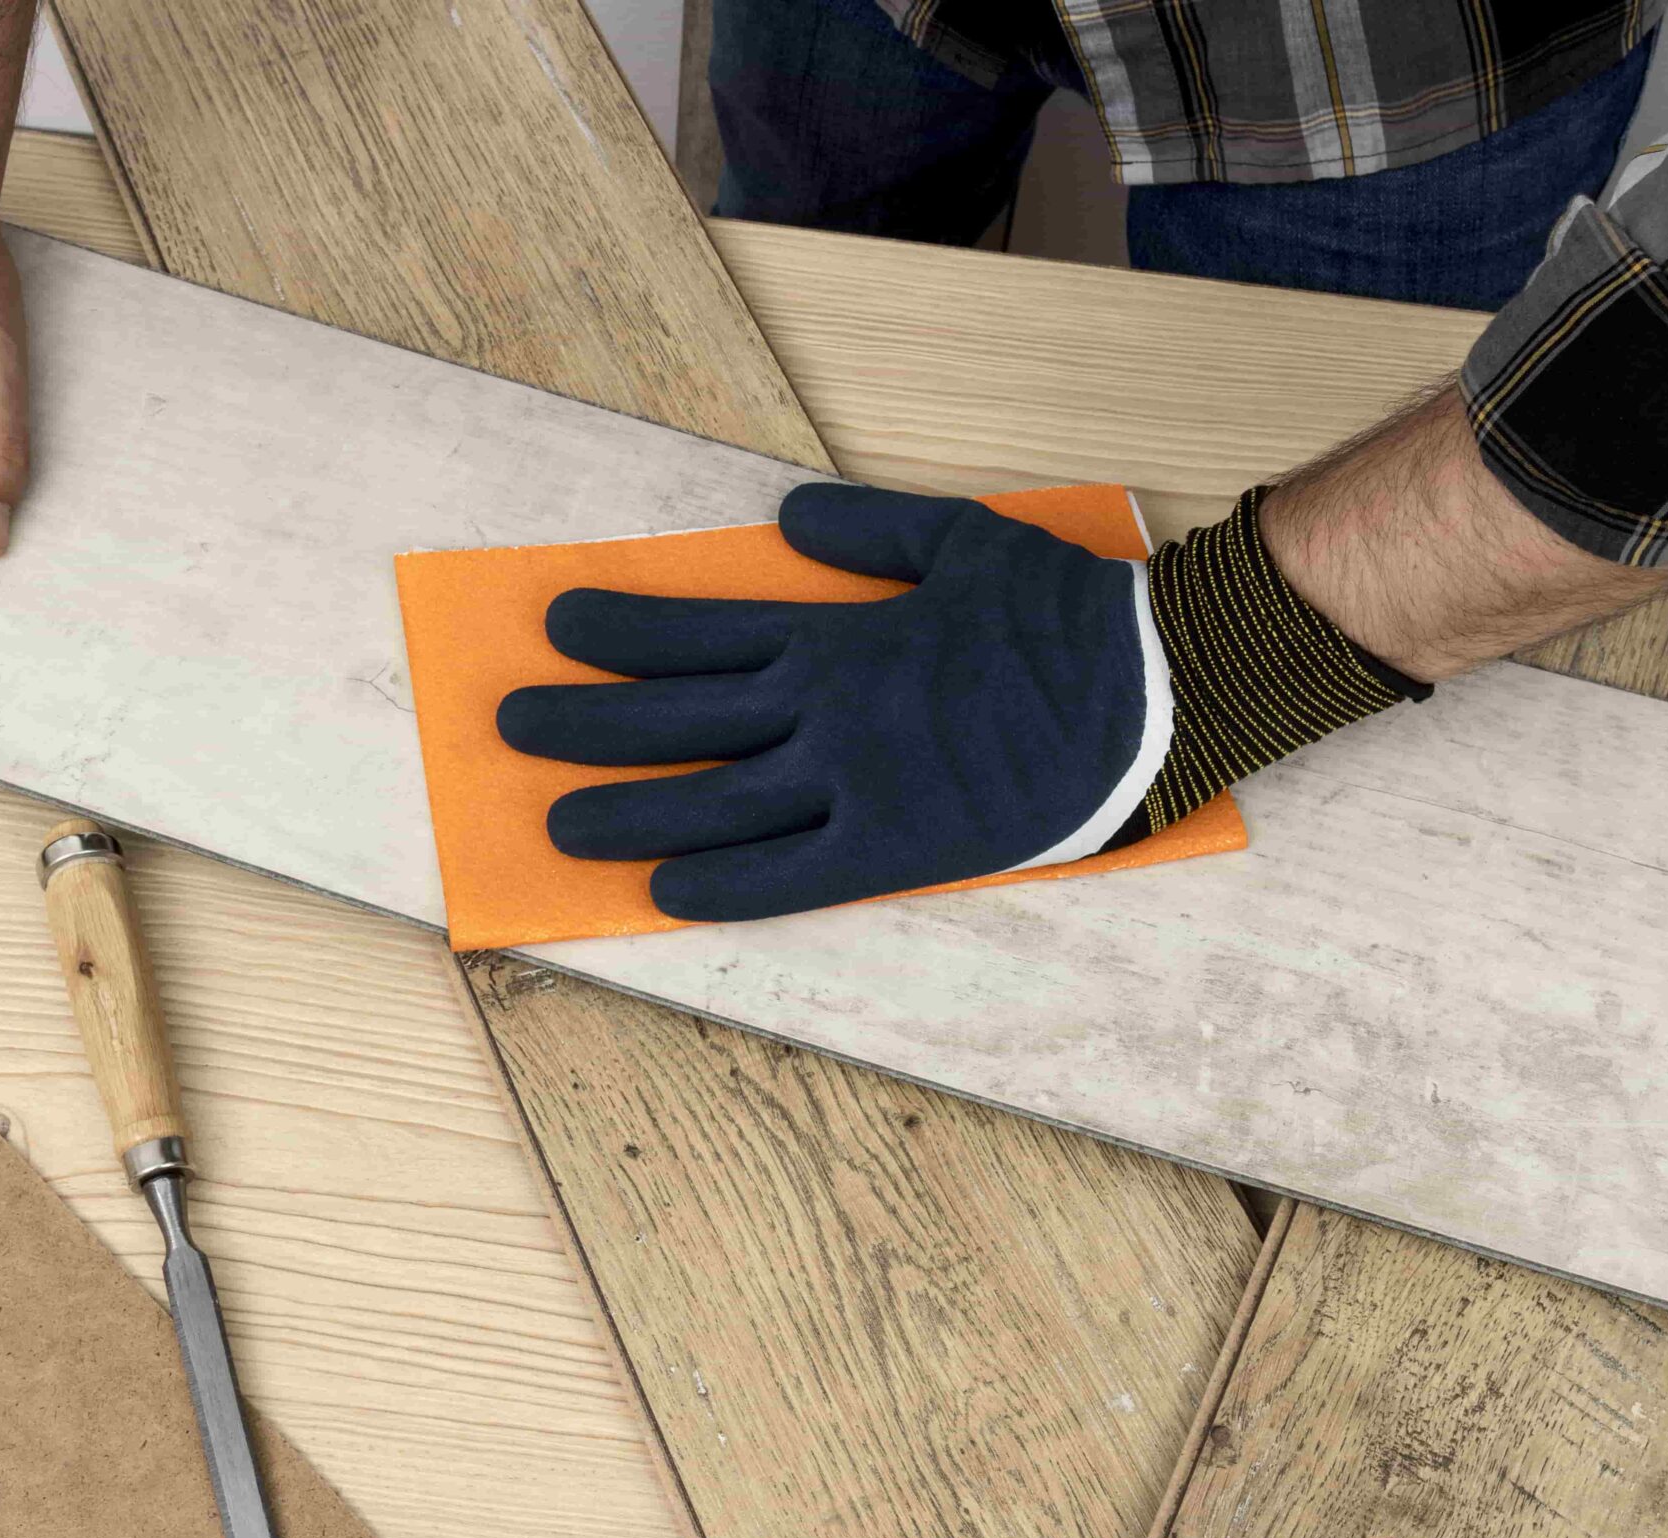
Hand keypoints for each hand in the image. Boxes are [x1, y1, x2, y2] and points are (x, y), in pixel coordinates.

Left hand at [497, 485, 1176, 921]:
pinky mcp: (895, 847)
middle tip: (510, 724)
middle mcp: (828, 708)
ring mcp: (856, 783)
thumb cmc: (1065, 612)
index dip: (622, 630)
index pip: (701, 631)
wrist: (1157, 687)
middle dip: (585, 719)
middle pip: (679, 718)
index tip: (556, 622)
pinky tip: (658, 890)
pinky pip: (788, 876)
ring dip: (625, 808)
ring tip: (555, 817)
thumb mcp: (960, 540)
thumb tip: (783, 518)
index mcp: (839, 633)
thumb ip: (865, 532)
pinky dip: (721, 883)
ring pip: (712, 800)